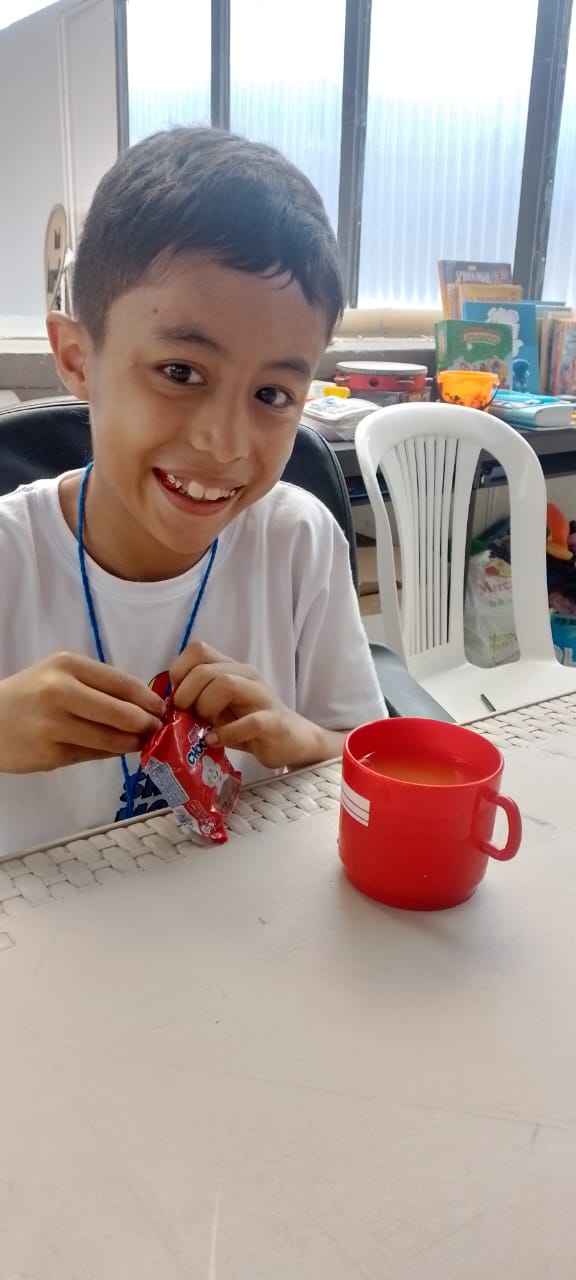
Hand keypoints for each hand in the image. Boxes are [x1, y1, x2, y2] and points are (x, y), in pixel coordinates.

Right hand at [0, 652, 164, 772]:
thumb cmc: (30, 696)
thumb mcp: (59, 675)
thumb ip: (97, 686)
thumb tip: (144, 705)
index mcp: (68, 665)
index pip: (122, 683)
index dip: (149, 699)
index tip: (164, 709)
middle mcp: (61, 692)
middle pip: (122, 713)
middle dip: (147, 724)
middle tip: (158, 730)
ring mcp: (54, 725)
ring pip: (110, 738)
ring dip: (132, 743)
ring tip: (141, 742)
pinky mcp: (51, 754)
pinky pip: (93, 755)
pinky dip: (109, 753)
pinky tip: (114, 750)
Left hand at [170, 641, 343, 769]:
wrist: (292, 741)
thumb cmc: (249, 725)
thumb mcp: (219, 710)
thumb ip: (197, 702)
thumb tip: (168, 706)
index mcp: (231, 668)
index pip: (198, 650)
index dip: (180, 671)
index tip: (177, 696)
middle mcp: (246, 675)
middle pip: (205, 670)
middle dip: (186, 695)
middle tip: (186, 716)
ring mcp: (262, 696)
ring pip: (225, 684)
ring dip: (205, 708)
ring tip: (203, 727)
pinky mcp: (273, 721)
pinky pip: (249, 722)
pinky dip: (226, 733)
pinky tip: (215, 741)